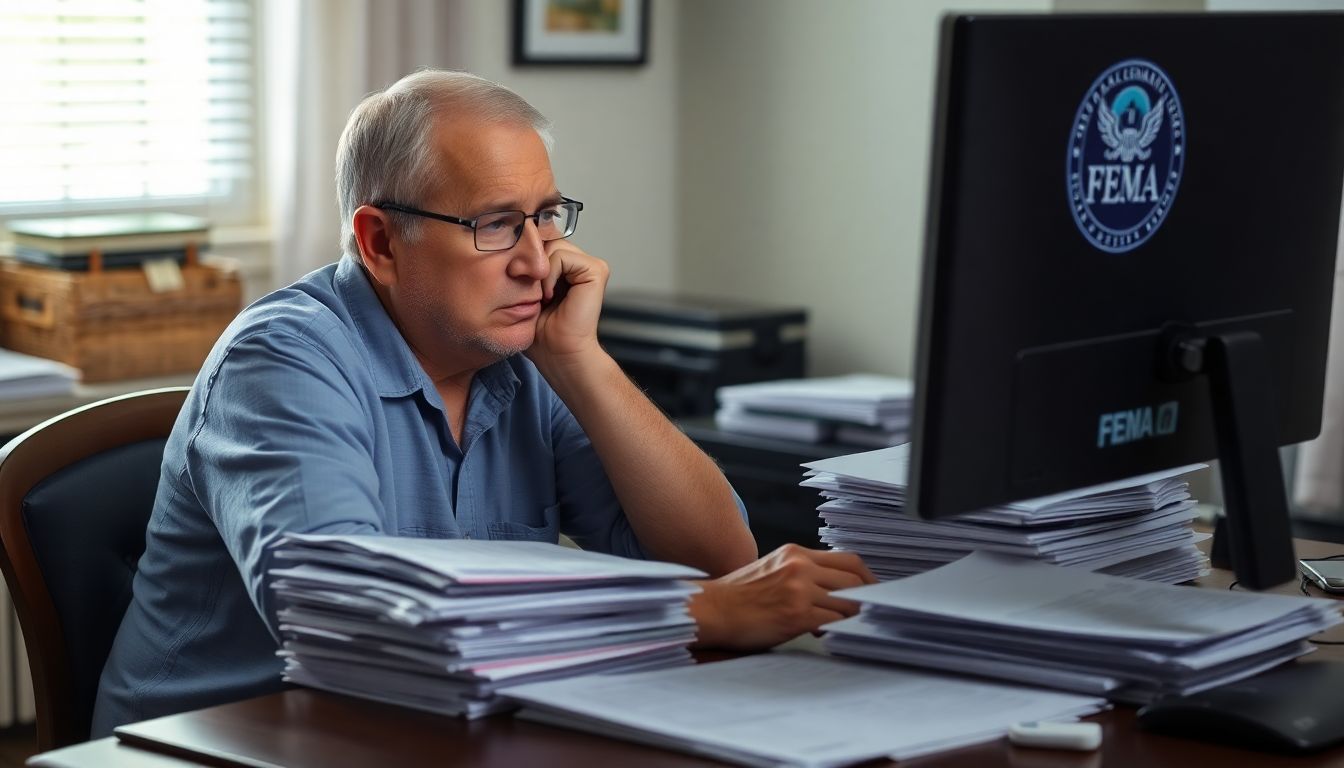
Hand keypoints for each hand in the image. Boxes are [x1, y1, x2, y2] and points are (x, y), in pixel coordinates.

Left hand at [527, 239, 608, 370]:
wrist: (558, 353)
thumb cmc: (542, 332)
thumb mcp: (524, 292)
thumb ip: (523, 266)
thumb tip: (510, 239)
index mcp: (566, 268)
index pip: (542, 241)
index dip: (526, 255)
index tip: (518, 280)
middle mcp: (580, 263)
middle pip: (547, 239)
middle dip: (531, 262)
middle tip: (529, 291)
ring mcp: (590, 265)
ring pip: (553, 245)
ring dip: (539, 272)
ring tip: (541, 297)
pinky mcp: (596, 270)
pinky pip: (562, 256)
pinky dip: (549, 274)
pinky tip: (549, 296)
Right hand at [688, 544, 876, 650]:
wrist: (710, 610)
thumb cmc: (736, 595)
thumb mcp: (771, 570)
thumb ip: (802, 574)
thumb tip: (833, 591)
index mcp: (795, 553)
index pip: (848, 559)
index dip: (866, 577)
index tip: (872, 590)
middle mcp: (800, 566)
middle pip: (854, 578)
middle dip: (868, 597)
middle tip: (870, 612)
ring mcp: (799, 590)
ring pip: (848, 602)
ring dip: (851, 617)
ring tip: (845, 626)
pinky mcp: (796, 615)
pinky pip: (833, 622)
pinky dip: (837, 629)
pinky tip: (827, 634)